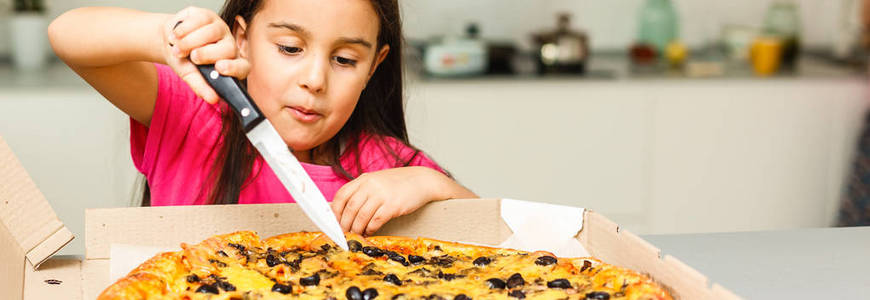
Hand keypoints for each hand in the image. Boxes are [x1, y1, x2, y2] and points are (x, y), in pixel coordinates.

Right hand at [161, 7, 249, 103]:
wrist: (169, 42)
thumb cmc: (184, 60)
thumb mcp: (190, 76)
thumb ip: (202, 87)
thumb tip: (213, 99)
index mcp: (230, 63)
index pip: (243, 67)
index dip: (234, 67)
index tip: (220, 68)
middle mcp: (229, 45)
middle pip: (228, 48)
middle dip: (207, 54)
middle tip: (193, 58)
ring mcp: (220, 29)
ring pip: (212, 33)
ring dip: (190, 42)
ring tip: (178, 49)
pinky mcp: (208, 16)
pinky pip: (199, 21)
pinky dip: (183, 30)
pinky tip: (177, 36)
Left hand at [331, 167, 448, 234]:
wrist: (422, 181)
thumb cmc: (398, 183)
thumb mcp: (376, 181)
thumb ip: (361, 191)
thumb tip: (342, 209)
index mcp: (364, 179)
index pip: (342, 194)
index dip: (335, 210)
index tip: (334, 222)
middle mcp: (371, 185)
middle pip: (350, 207)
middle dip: (344, 224)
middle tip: (344, 233)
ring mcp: (382, 195)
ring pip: (362, 216)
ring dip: (357, 229)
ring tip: (356, 235)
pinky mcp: (393, 205)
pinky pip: (376, 221)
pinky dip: (370, 229)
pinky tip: (370, 232)